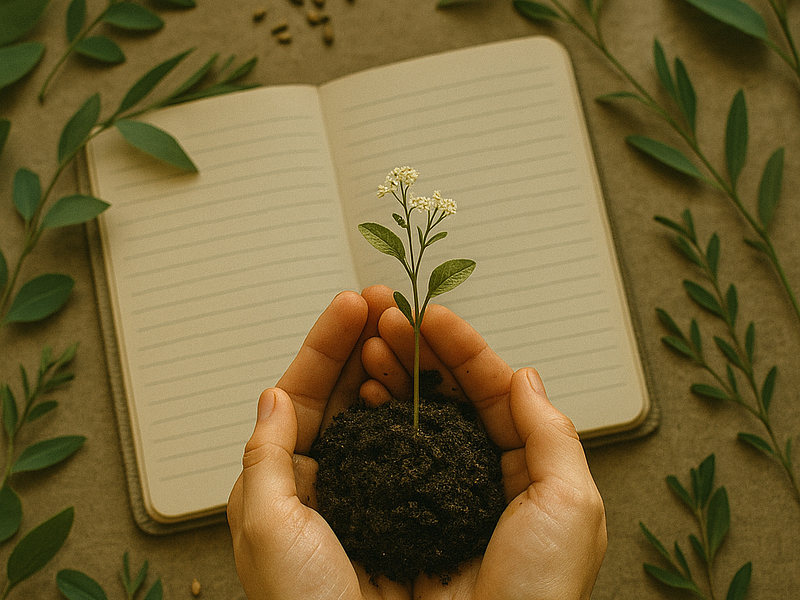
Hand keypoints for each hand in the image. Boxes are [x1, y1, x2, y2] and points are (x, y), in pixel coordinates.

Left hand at [227, 288, 411, 599]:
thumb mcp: (268, 531)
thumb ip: (265, 459)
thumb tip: (272, 396)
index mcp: (286, 479)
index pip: (303, 393)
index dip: (326, 344)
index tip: (352, 304)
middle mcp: (330, 477)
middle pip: (344, 391)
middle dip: (364, 341)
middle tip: (387, 301)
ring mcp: (372, 487)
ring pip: (380, 410)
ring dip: (393, 365)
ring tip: (409, 329)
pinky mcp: (410, 504)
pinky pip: (415, 443)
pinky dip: (422, 408)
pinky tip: (431, 384)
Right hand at [361, 287, 607, 599]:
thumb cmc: (537, 597)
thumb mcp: (571, 508)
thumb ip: (554, 435)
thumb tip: (526, 377)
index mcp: (522, 471)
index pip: (492, 391)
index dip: (463, 349)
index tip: (433, 316)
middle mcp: (474, 476)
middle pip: (445, 396)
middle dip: (418, 351)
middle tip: (390, 318)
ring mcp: (433, 492)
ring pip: (411, 416)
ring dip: (392, 373)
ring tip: (371, 342)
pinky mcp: (396, 512)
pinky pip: (383, 450)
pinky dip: (371, 415)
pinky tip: (361, 392)